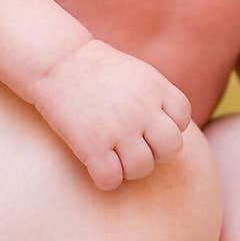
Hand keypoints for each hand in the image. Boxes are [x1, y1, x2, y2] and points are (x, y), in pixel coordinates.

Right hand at [30, 38, 191, 190]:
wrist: (57, 61)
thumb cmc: (96, 68)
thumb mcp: (136, 73)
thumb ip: (156, 97)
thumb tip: (171, 128)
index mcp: (155, 87)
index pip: (182, 118)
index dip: (167, 125)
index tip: (147, 124)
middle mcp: (142, 108)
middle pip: (170, 147)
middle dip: (155, 151)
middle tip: (134, 145)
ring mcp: (119, 128)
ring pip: (142, 168)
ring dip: (129, 168)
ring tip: (114, 157)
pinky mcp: (92, 146)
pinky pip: (111, 179)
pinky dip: (106, 178)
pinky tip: (95, 165)